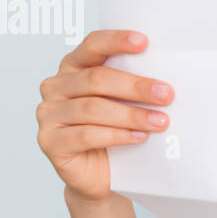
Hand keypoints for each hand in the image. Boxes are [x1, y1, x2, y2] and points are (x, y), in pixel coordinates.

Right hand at [35, 29, 173, 202]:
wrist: (101, 176)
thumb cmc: (116, 132)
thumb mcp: (125, 103)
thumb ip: (134, 86)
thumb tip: (168, 81)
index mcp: (73, 67)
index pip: (92, 45)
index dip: (116, 41)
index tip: (144, 42)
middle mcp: (56, 87)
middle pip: (96, 79)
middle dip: (135, 86)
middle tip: (166, 94)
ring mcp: (48, 115)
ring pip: (92, 109)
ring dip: (131, 115)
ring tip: (160, 121)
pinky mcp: (50, 142)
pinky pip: (86, 135)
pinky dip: (117, 135)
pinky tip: (139, 137)